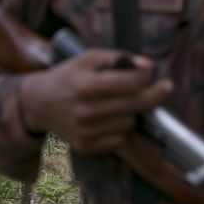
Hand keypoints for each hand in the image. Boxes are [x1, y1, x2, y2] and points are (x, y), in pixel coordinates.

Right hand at [19, 48, 171, 153]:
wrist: (37, 103)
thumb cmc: (67, 76)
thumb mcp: (87, 58)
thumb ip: (118, 58)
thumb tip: (148, 65)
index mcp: (85, 85)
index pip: (130, 83)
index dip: (146, 76)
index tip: (151, 72)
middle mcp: (85, 111)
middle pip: (135, 105)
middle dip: (154, 93)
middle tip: (166, 87)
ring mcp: (84, 131)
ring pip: (129, 122)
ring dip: (130, 112)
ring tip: (116, 103)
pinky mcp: (85, 146)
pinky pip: (118, 139)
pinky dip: (118, 128)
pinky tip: (106, 118)